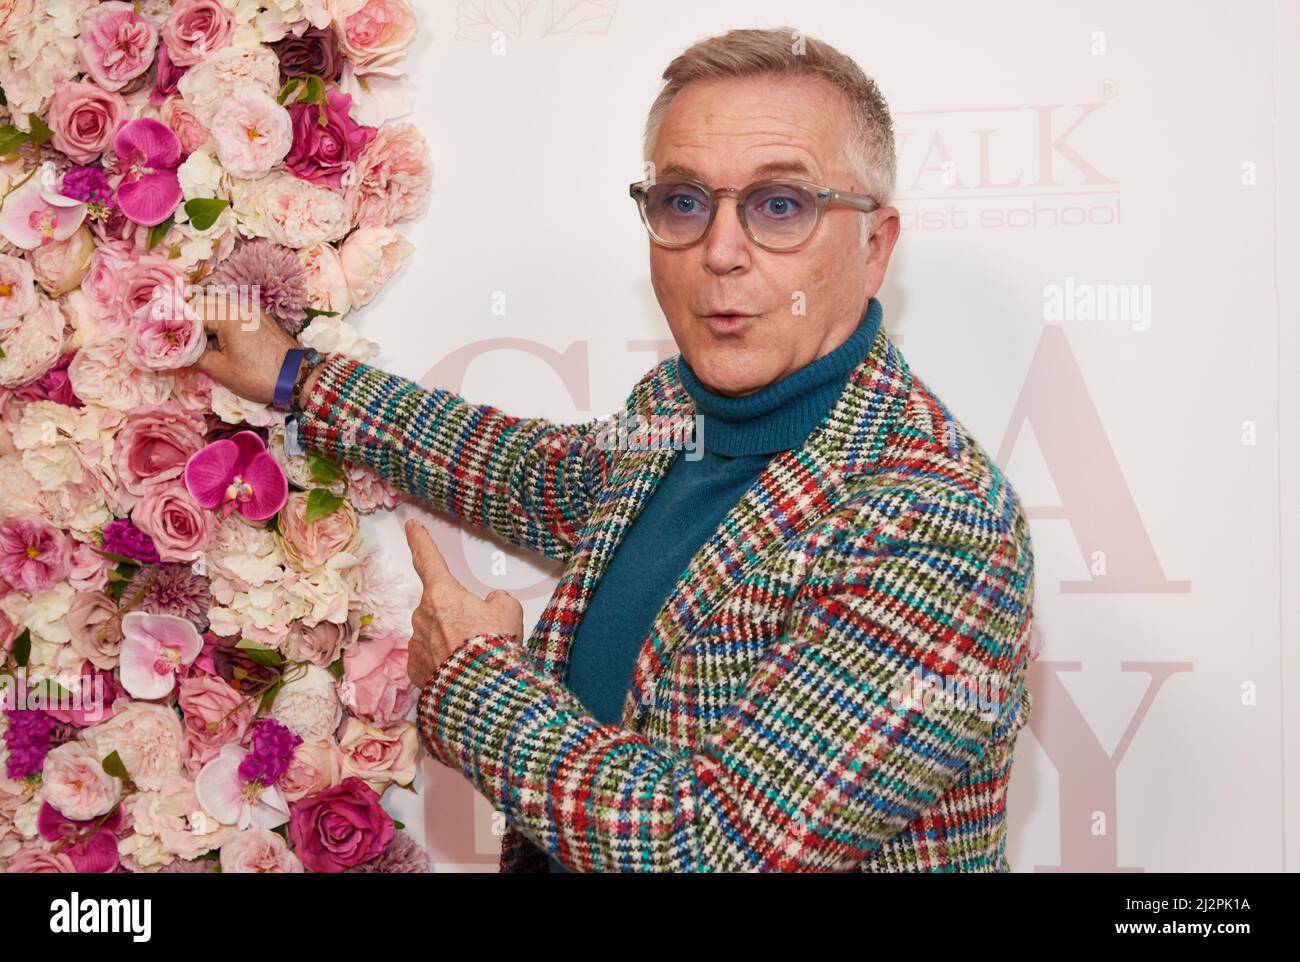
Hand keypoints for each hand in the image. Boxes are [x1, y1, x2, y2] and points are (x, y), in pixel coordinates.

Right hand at [180, 288, 299, 403]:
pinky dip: (218, 322)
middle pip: (203, 305)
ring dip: (201, 320)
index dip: (172, 323)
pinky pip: (232, 313)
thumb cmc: (259, 375)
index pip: (190, 311)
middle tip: (170, 335)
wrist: (299, 378)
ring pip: (217, 308)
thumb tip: (174, 352)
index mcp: (228, 314)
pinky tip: (210, 336)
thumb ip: (194, 356)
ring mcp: (252, 310)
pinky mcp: (260, 318)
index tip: (158, 333)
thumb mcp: (221, 370)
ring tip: (188, 338)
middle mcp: (240, 304)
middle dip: (185, 319)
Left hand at [404, 518, 524, 688]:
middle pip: (438, 604)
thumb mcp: (509, 611)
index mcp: (442, 593)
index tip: (411, 527)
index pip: (427, 559)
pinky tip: (460, 670)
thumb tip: (492, 605)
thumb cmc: (493, 647)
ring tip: (475, 654)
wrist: (481, 691)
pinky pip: (430, 657)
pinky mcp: (415, 669)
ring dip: (451, 638)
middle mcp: (423, 615)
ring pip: (434, 631)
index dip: (419, 540)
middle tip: (481, 630)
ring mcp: (417, 643)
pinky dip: (443, 661)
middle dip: (456, 613)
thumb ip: (496, 600)